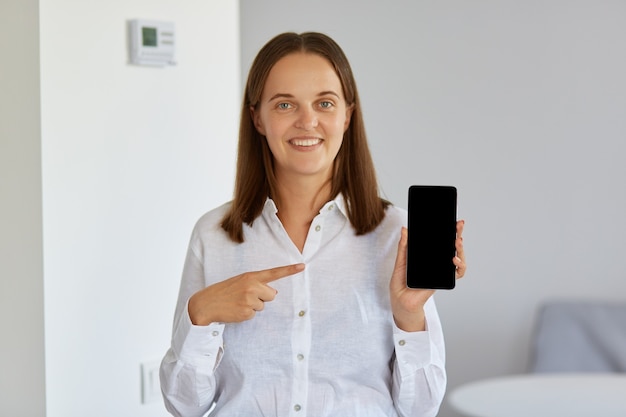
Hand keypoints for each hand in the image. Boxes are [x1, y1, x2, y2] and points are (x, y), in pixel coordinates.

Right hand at [188, 263, 304, 325]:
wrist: (206, 304)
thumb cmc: (224, 292)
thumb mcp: (239, 282)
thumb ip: (256, 284)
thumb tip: (273, 294)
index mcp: (250, 276)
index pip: (274, 272)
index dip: (290, 270)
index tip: (303, 266)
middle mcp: (252, 286)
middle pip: (272, 295)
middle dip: (262, 298)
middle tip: (245, 297)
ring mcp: (249, 299)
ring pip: (263, 306)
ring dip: (253, 307)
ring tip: (238, 303)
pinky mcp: (246, 312)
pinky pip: (254, 315)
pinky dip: (246, 314)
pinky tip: (235, 310)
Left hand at [389, 220, 465, 331]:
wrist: (400, 301)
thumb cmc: (401, 283)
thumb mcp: (401, 261)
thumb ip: (404, 246)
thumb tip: (404, 229)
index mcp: (428, 257)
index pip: (441, 242)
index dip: (448, 231)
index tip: (452, 221)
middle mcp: (437, 263)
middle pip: (452, 247)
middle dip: (458, 235)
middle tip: (459, 225)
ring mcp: (441, 272)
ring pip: (459, 259)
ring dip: (461, 249)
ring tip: (457, 242)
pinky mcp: (443, 281)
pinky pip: (457, 273)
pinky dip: (460, 266)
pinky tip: (454, 260)